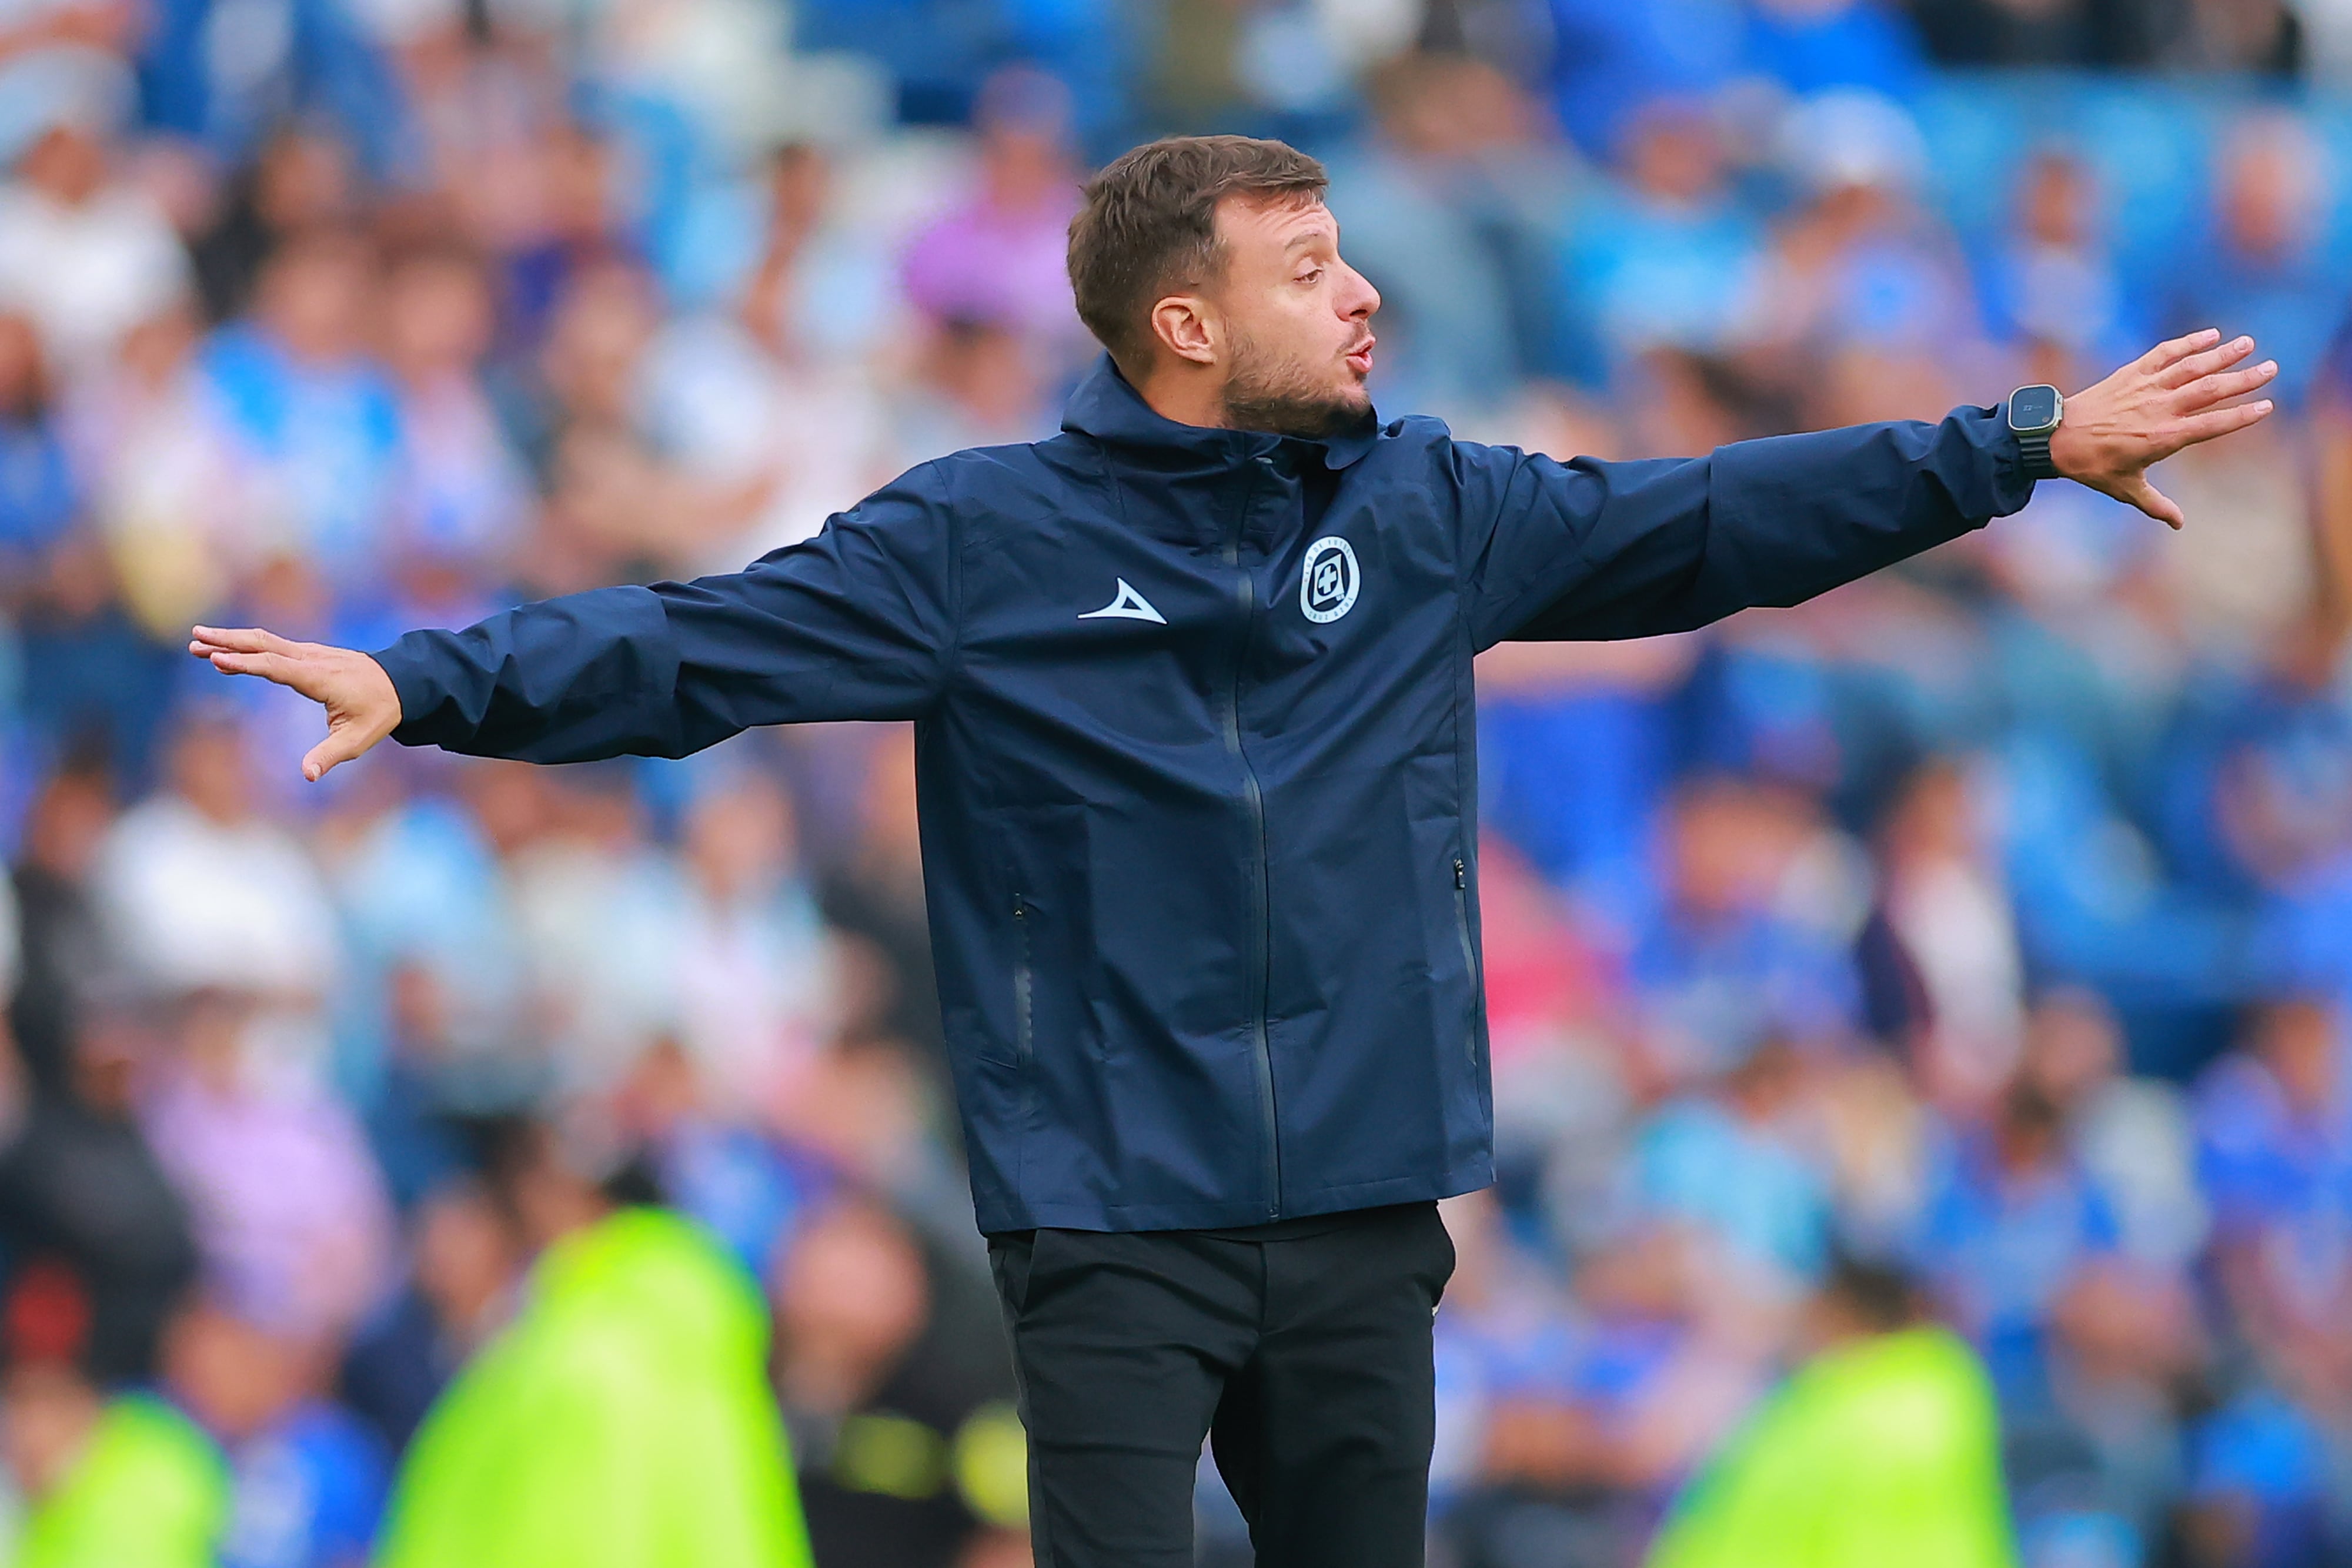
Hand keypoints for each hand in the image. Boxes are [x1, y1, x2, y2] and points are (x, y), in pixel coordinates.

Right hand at [188, 626, 402, 780]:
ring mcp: (310, 652)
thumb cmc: (380, 712)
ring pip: (265, 641)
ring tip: (198, 640)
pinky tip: (228, 655)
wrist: (403, 682)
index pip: (275, 666)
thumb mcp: (358, 739)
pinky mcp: (309, 653)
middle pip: (263, 644)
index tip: (215, 658)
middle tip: (194, 639)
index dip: (244, 663)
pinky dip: (248, 647)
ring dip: (232, 640)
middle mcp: (311, 659)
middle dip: (227, 642)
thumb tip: (307, 776)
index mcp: (319, 677)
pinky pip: (273, 647)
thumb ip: (329, 757)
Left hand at [2050, 329, 2277, 528]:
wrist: (2054, 439)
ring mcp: (2146, 387)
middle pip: (2210, 390)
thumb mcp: (2125, 489)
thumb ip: (2156, 505)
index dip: (2242, 416)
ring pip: (2191, 366)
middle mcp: (2160, 409)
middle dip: (2244, 379)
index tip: (2268, 406)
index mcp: (2164, 437)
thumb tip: (2179, 524)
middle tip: (2273, 368)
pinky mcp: (2131, 373)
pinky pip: (2163, 353)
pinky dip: (2187, 343)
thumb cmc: (2091, 466)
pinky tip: (2209, 335)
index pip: (2213, 424)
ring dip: (2222, 354)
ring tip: (2248, 344)